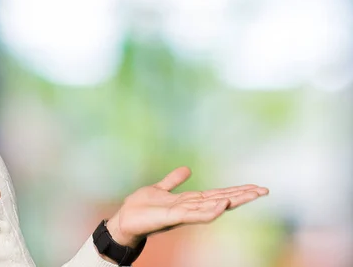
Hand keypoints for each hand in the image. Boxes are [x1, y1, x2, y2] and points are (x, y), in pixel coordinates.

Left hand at [106, 166, 268, 247]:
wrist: (124, 219)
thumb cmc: (141, 208)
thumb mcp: (160, 188)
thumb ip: (173, 181)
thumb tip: (187, 169)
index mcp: (188, 200)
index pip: (217, 194)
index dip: (236, 190)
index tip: (256, 187)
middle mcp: (190, 208)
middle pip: (221, 200)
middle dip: (242, 195)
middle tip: (264, 190)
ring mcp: (183, 213)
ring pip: (213, 207)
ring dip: (232, 201)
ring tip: (251, 194)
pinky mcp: (173, 217)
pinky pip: (195, 215)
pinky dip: (209, 211)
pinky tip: (222, 204)